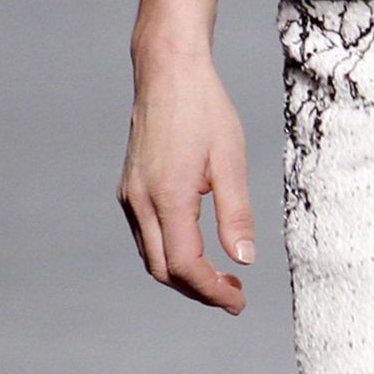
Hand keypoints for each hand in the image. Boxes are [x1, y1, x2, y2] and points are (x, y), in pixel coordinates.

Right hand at [118, 47, 254, 310]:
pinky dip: (170, 254)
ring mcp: (129, 196)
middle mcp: (140, 201)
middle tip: (234, 295)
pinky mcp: (128, 189)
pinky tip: (197, 249)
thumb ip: (236, 214)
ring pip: (151, 257)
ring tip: (221, 278)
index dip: (212, 291)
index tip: (238, 301)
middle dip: (198, 291)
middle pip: (163, 270)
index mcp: (167, 196)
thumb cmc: (204, 109)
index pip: (185, 265)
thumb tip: (244, 259)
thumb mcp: (230, 160)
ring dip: (183, 276)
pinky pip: (146, 237)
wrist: (167, 72)